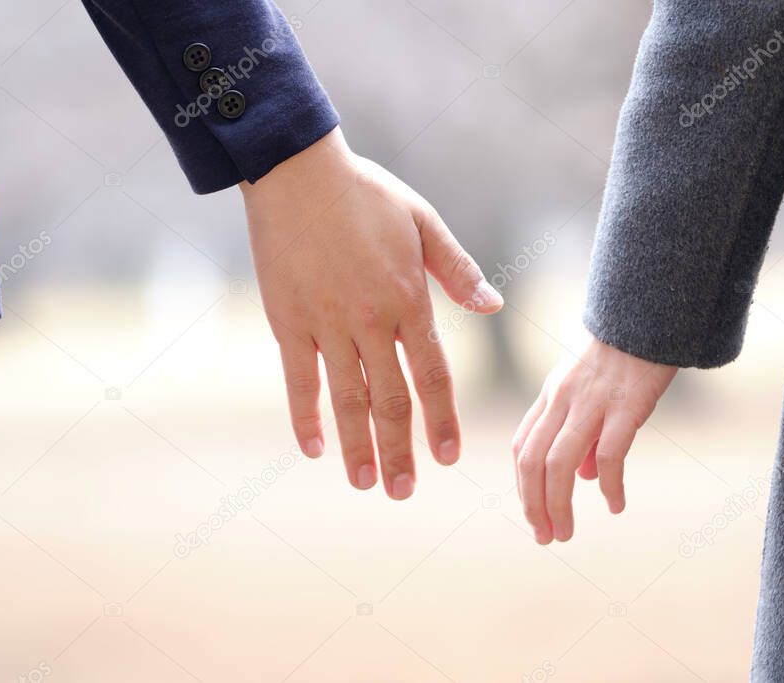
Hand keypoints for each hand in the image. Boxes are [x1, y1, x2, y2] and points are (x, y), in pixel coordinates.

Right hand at [241, 127, 501, 499]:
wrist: (296, 171)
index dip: (440, 420)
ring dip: (356, 446)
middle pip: (389, 399)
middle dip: (400, 449)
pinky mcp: (288, 321)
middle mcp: (369, 320)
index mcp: (408, 299)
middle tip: (405, 493)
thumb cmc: (366, 194)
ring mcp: (326, 324)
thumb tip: (494, 307)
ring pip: (345, 398)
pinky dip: (305, 416)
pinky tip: (313, 448)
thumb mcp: (423, 223)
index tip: (447, 458)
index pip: (432, 374)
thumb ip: (457, 271)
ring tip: (365, 484)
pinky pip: (298, 379)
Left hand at [512, 337, 677, 542]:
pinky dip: (609, 487)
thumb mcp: (589, 389)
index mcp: (551, 395)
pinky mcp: (625, 405)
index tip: (534, 515)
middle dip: (533, 505)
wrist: (650, 314)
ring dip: (557, 506)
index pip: (522, 447)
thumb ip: (579, 430)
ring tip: (565, 533)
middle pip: (532, 461)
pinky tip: (615, 506)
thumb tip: (582, 479)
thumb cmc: (622, 354)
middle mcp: (562, 399)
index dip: (522, 486)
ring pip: (558, 464)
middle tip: (545, 538)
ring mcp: (591, 402)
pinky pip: (608, 456)